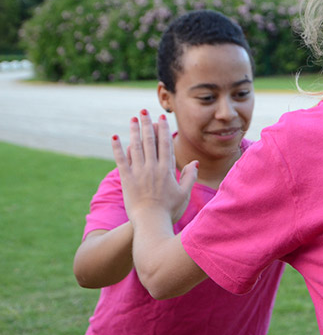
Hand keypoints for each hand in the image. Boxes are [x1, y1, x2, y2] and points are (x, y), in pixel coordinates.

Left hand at [112, 110, 197, 224]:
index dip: (163, 130)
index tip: (161, 118)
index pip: (165, 145)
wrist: (151, 223)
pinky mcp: (126, 180)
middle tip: (144, 111)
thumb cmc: (170, 210)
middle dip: (147, 124)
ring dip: (133, 131)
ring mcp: (138, 173)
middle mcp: (152, 168)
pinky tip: (115, 138)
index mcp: (167, 170)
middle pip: (150, 141)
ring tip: (132, 119)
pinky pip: (121, 160)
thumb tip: (195, 162)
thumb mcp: (184, 193)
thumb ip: (189, 176)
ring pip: (136, 147)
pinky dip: (117, 148)